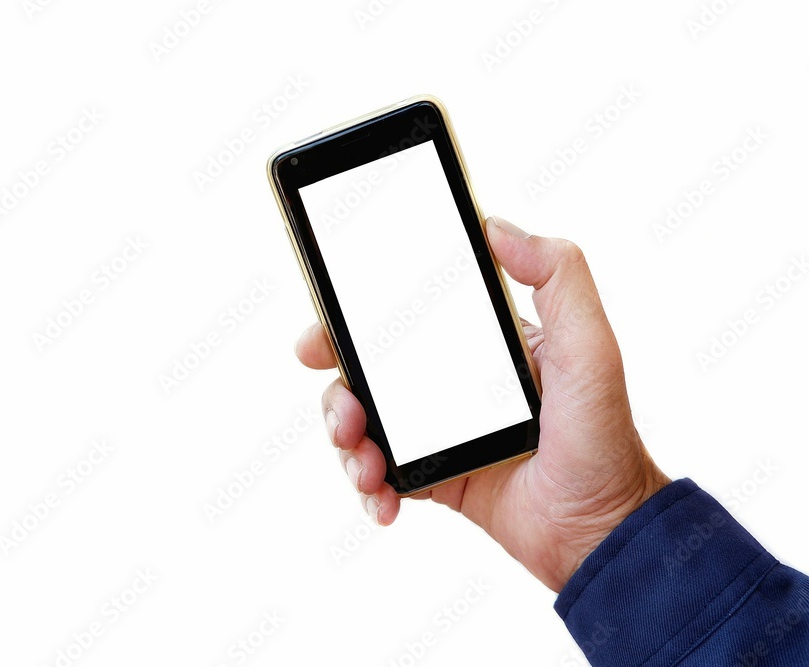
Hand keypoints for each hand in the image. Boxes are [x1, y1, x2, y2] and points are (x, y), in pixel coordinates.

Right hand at [294, 216, 669, 591]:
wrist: (601, 533)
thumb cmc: (605, 437)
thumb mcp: (591, 347)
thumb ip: (558, 278)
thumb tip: (495, 226)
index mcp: (480, 342)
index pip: (408, 314)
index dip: (357, 316)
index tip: (328, 323)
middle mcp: (451, 381)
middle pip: (367, 370)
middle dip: (338, 387)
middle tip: (341, 409)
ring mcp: (438, 430)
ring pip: (364, 422)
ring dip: (346, 440)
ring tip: (364, 464)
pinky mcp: (434, 476)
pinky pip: (380, 473)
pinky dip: (369, 487)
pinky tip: (384, 500)